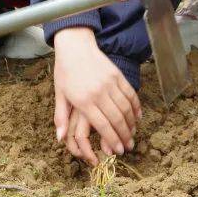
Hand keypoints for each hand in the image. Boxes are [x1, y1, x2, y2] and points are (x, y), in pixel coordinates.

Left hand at [53, 27, 140, 165]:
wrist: (75, 45)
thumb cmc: (65, 72)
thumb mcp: (59, 94)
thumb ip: (61, 117)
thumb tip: (59, 138)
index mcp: (83, 100)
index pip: (102, 125)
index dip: (112, 140)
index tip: (118, 151)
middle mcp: (98, 92)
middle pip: (117, 119)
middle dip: (124, 136)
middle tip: (128, 147)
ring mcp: (110, 82)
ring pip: (126, 108)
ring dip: (131, 124)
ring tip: (133, 135)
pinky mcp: (117, 75)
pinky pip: (130, 94)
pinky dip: (136, 107)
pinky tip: (137, 117)